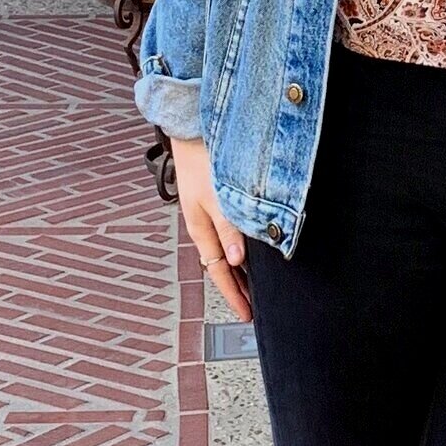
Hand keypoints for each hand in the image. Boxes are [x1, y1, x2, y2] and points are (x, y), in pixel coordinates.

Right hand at [172, 133, 251, 322]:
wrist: (192, 132)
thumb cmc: (202, 161)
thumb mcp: (217, 198)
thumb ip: (229, 228)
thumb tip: (236, 260)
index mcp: (201, 230)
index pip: (220, 273)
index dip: (234, 295)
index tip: (246, 314)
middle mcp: (203, 227)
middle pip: (221, 267)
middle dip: (237, 289)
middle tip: (252, 307)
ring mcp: (207, 216)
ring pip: (224, 253)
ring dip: (238, 271)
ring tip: (253, 286)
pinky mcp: (213, 203)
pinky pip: (225, 237)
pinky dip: (237, 250)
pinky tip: (246, 251)